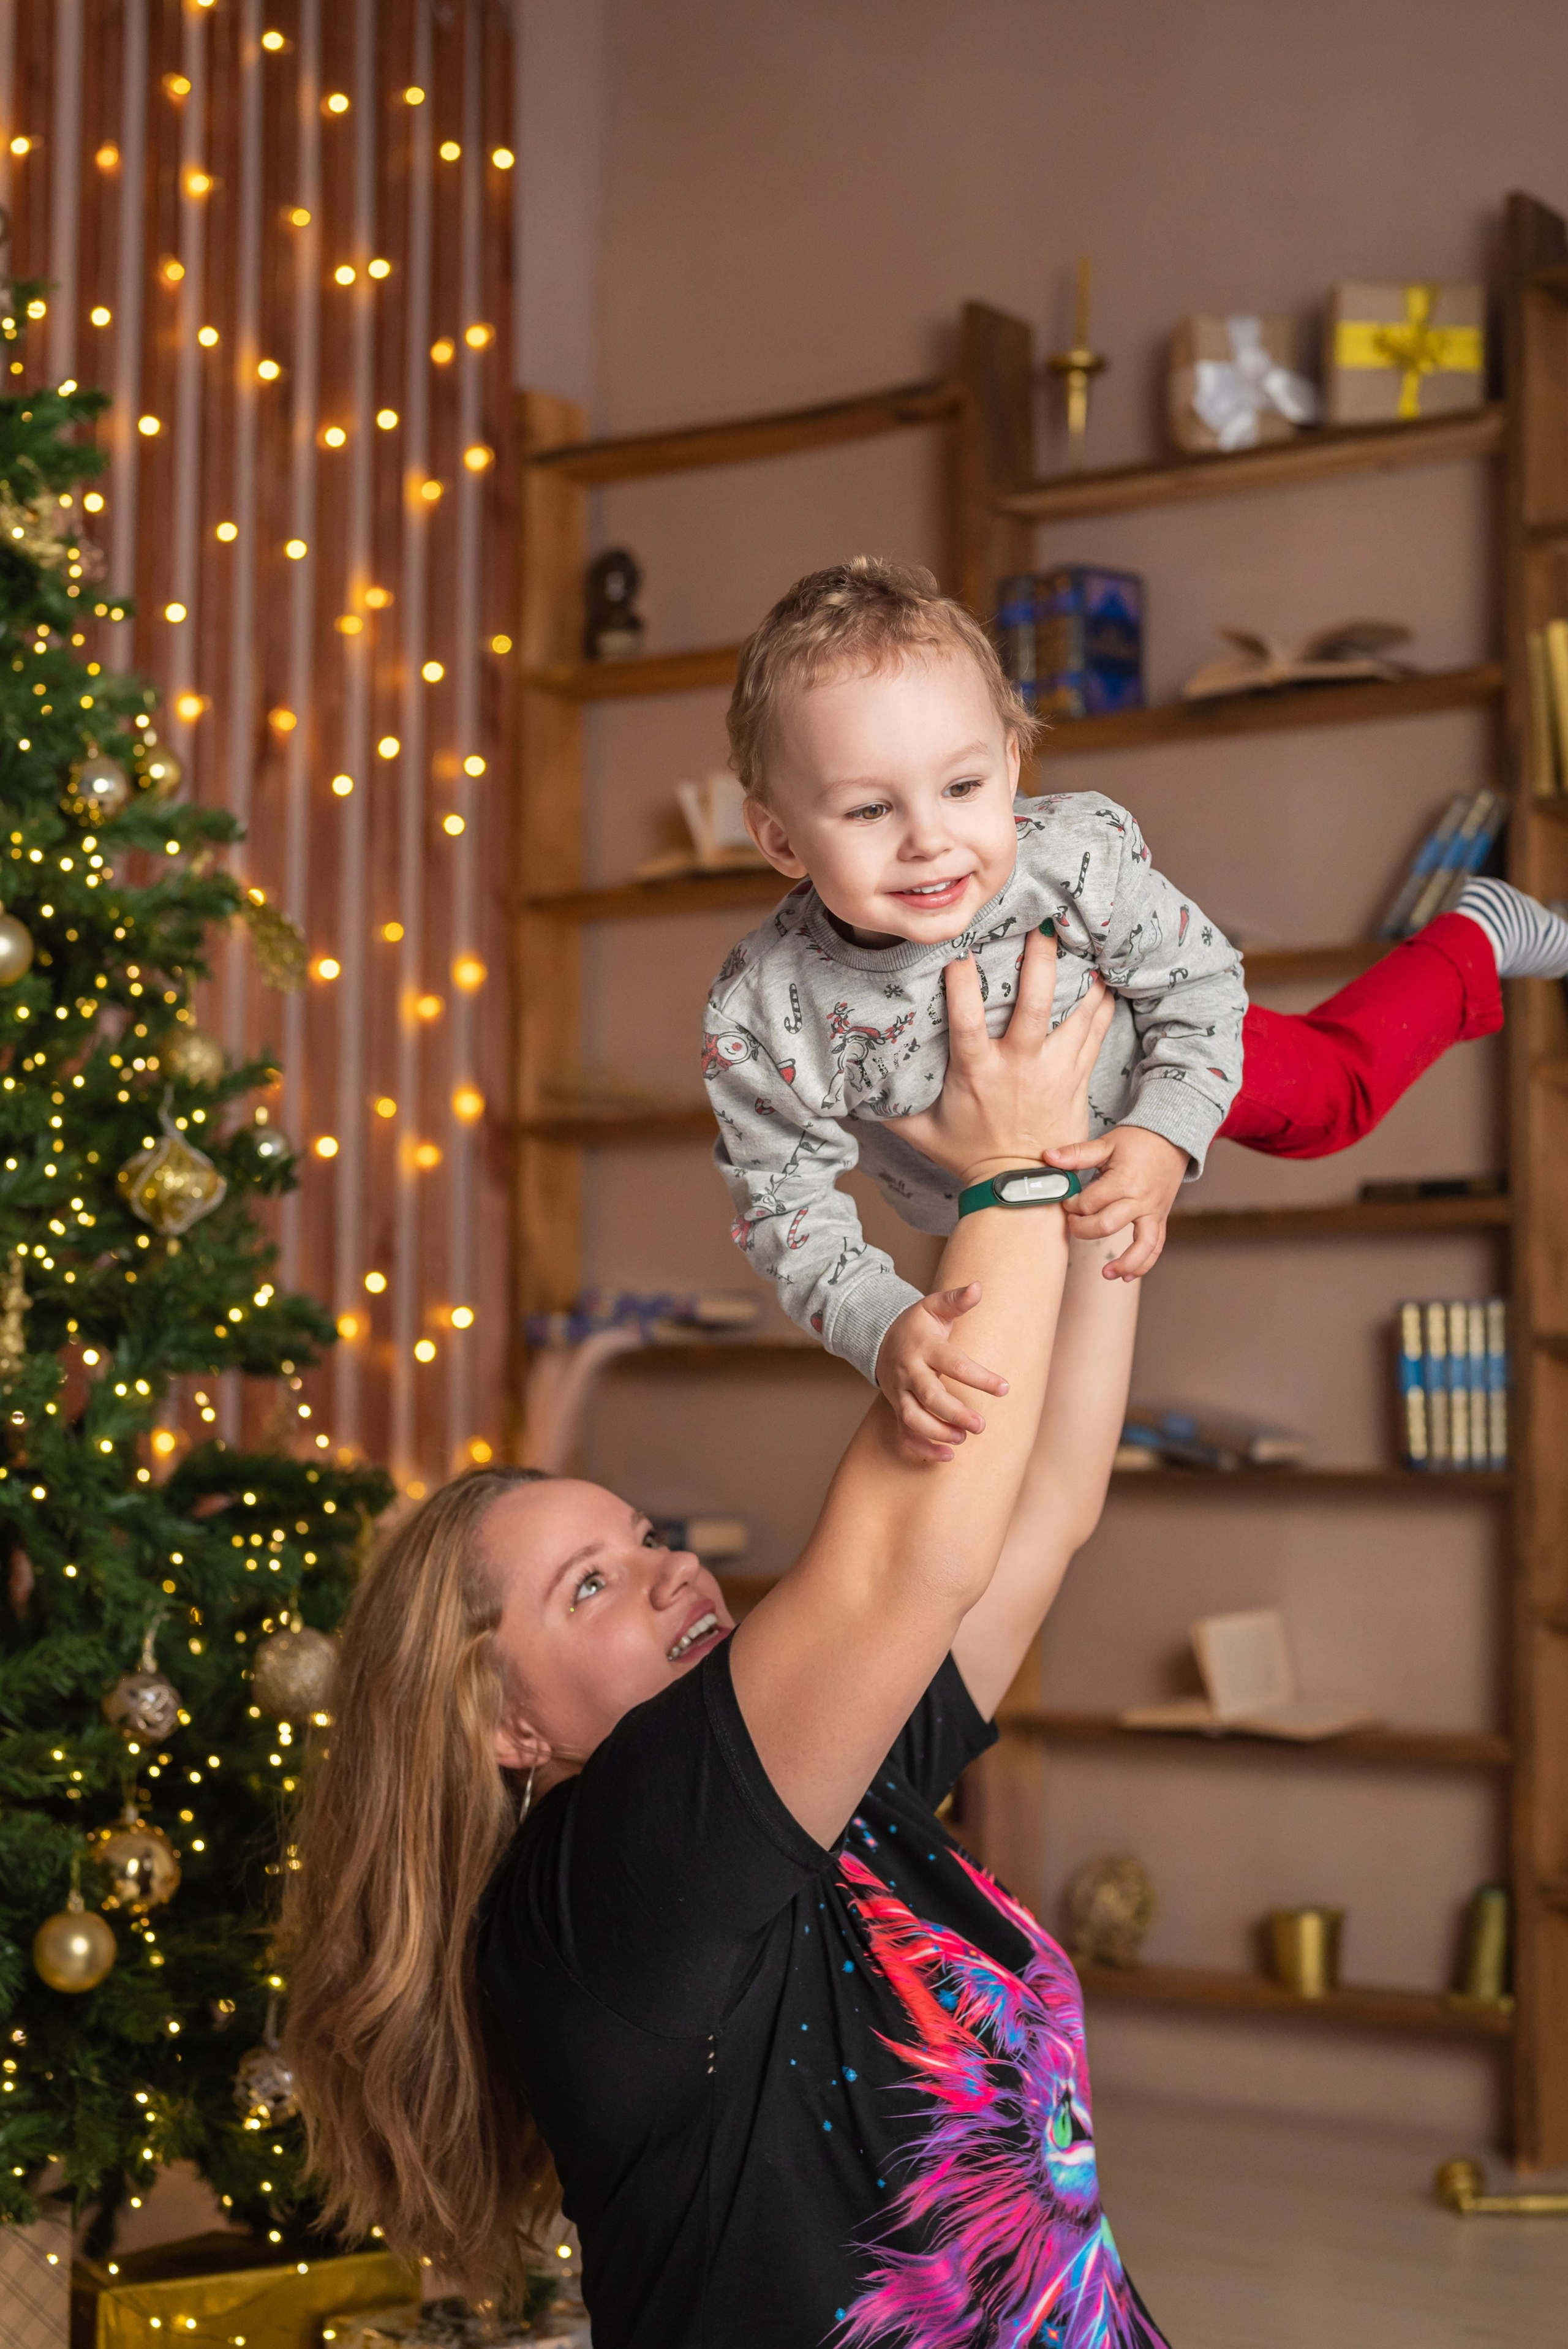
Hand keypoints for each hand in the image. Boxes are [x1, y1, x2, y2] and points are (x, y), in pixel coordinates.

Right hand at [875, 1284, 1009, 1463]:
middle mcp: (910, 1372)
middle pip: (929, 1396)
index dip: (979, 1377)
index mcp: (924, 1348)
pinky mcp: (896, 1407)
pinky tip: (948, 1456)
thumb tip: (977, 1287)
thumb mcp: (933, 1307)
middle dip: (954, 1413)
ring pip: (912, 1418)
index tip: (1005, 1388)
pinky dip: (923, 1448)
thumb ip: (956, 1300)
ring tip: (963, 1439)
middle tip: (981, 1425)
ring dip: (937, 1432)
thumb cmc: (917, 1325)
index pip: (953, 1363)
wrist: (879, 1338)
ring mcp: (900, 1392)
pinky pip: (905, 1433)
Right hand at [887, 928, 1113, 1182]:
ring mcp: (1052, 1071)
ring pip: (1075, 1015)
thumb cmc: (970, 1157)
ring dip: (1082, 979)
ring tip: (1084, 943)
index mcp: (977, 1073)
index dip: (963, 984)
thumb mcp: (923, 1134)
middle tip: (1042, 927)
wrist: (1022, 1189)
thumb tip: (855, 1088)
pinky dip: (1102, 1006)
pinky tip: (1105, 981)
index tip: (960, 952)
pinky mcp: (1076, 1079)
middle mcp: (1018, 1066)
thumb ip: (892, 1108)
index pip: (967, 1020)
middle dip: (1039, 962)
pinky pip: (1096, 1034)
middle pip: (1034, 1006)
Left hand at [1048, 1124, 1188, 1279]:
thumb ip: (1077, 1153)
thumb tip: (1048, 1157)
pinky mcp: (1160, 1219)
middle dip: (1083, 1228)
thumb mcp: (1106, 1144)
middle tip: (1073, 1222)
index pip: (1089, 1203)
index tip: (1067, 1199)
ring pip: (1142, 1245)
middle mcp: (1140, 1200)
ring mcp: (1153, 1213)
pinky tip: (1128, 1276)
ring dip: (1124, 1262)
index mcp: (1124, 1181)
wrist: (1172, 1140)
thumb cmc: (1138, 1141)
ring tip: (1106, 1273)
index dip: (1072, 1204)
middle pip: (1106, 1225)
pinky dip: (1144, 1264)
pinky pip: (1156, 1246)